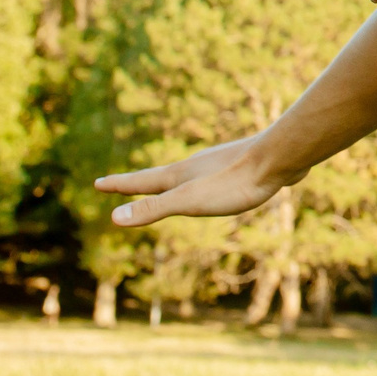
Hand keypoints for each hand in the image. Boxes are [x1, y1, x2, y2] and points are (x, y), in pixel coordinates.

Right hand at [97, 135, 299, 227]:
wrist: (280, 157)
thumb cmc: (235, 182)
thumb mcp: (190, 201)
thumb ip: (154, 209)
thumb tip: (114, 218)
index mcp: (179, 175)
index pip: (140, 182)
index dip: (117, 186)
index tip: (97, 183)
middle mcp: (195, 166)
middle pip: (160, 176)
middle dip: (140, 183)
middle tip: (122, 185)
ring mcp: (218, 164)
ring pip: (189, 174)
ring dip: (172, 181)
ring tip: (167, 184)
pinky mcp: (241, 167)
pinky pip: (215, 175)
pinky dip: (203, 181)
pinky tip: (218, 182)